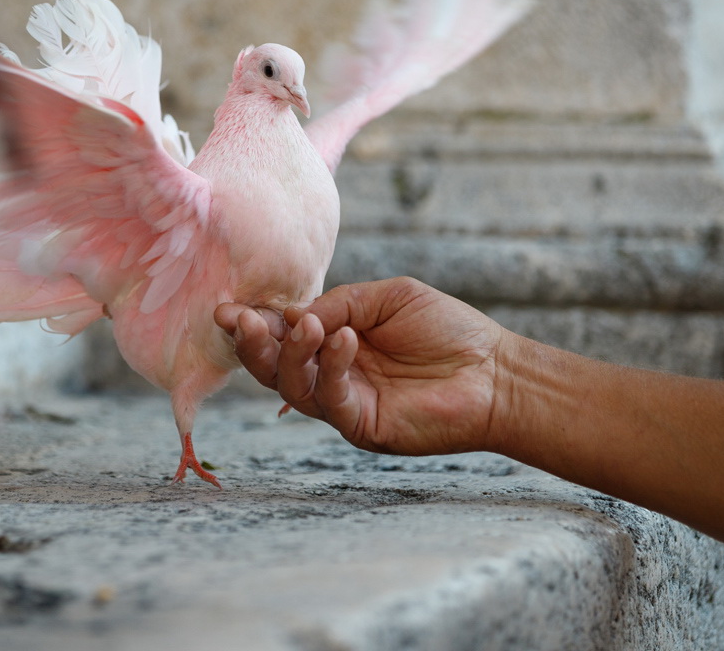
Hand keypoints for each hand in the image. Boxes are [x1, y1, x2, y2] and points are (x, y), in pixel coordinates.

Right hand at [215, 277, 509, 455]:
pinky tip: (345, 338)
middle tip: (240, 320)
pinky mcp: (362, 426)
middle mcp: (332, 374)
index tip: (228, 308)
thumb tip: (294, 314)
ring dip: (288, 353)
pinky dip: (330, 366)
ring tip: (305, 325)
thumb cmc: (449, 330)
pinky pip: (331, 399)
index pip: (282, 335)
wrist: (495, 372)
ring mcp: (345, 403)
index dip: (254, 324)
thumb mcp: (388, 298)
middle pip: (274, 366)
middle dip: (252, 343)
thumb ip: (341, 302)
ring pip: (292, 385)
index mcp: (334, 342)